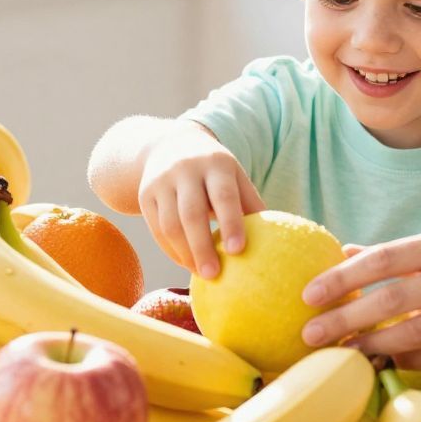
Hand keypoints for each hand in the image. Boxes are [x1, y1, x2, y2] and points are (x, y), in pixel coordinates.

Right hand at [139, 122, 264, 278]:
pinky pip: (156, 229)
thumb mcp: (233, 175)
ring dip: (185, 253)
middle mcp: (185, 170)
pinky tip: (186, 263)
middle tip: (213, 276)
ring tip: (200, 274)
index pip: (223, 195)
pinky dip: (171, 250)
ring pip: (170, 224)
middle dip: (202, 247)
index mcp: (215, 164)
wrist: (169, 145)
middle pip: (191, 213)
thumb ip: (250, 202)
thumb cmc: (213, 170)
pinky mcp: (145, 196)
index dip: (231, 223)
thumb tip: (275, 238)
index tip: (238, 251)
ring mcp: (161, 182)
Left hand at [299, 226, 420, 368]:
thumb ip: (401, 255)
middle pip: (393, 297)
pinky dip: (409, 360)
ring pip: (415, 331)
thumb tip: (343, 251)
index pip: (386, 257)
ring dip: (371, 344)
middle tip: (309, 334)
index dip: (343, 276)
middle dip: (346, 317)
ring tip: (341, 353)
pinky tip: (386, 363)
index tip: (309, 293)